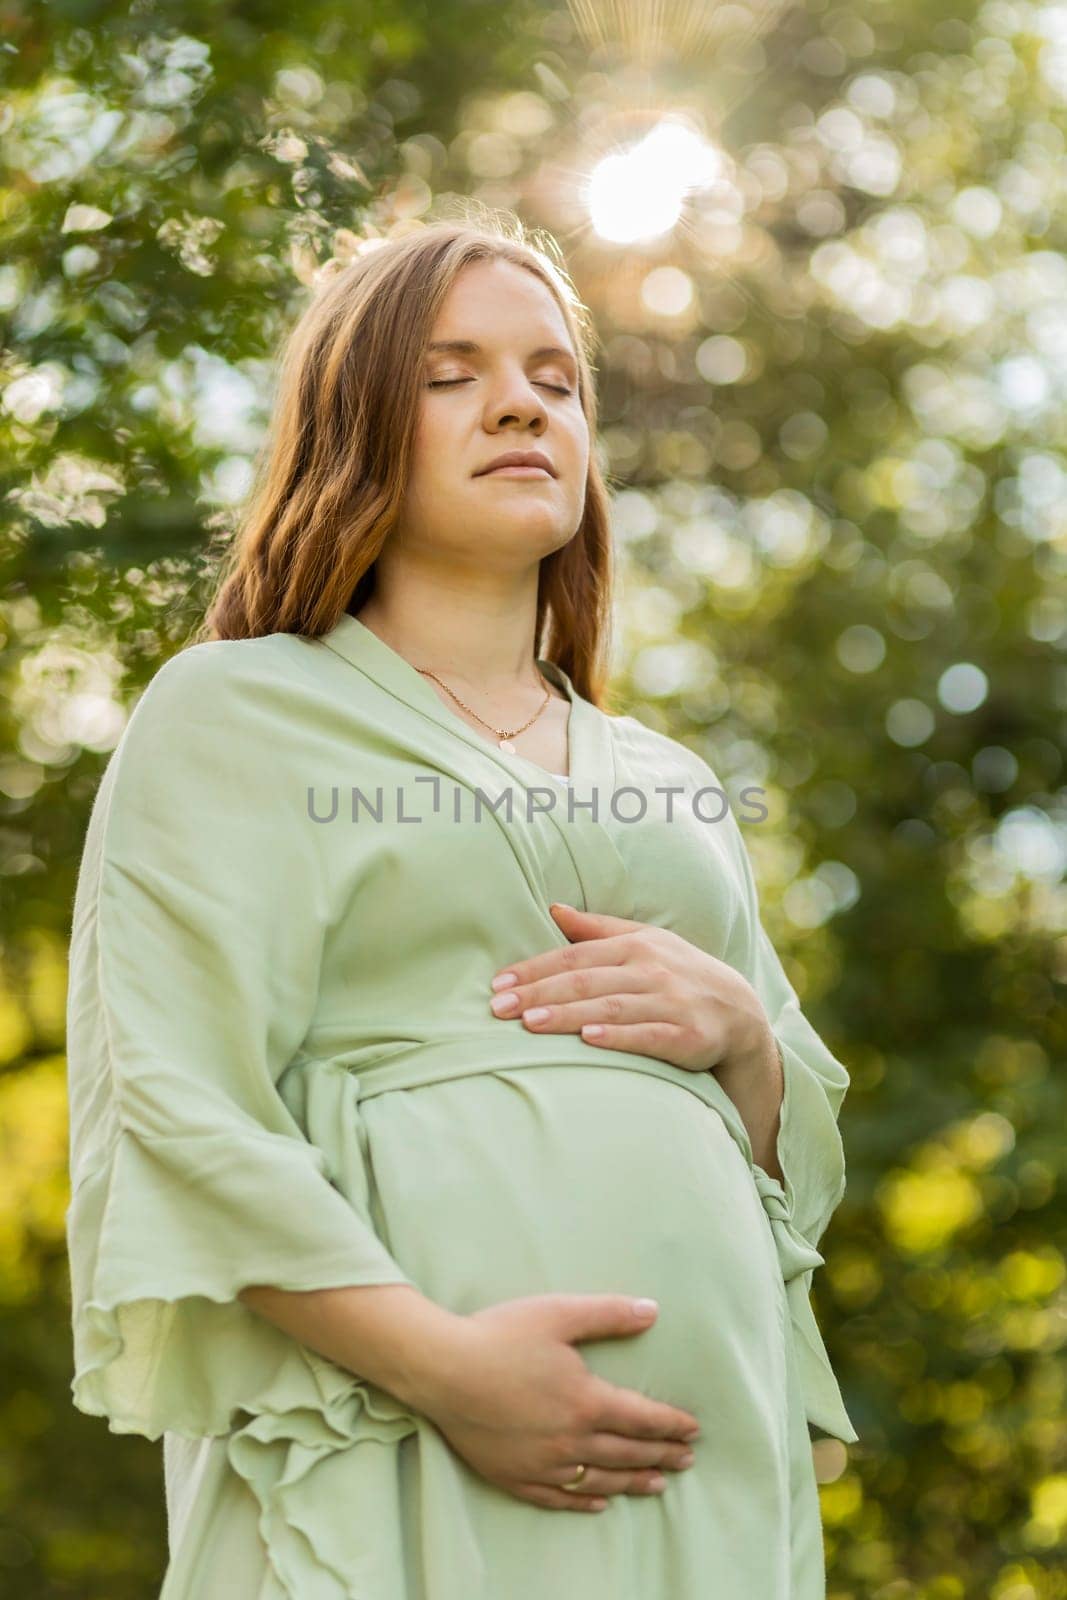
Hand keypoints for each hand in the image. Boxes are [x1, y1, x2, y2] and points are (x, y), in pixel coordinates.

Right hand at [413, 1293, 701, 1512]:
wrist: (441, 1370)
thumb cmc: (500, 1335)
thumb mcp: (558, 1313)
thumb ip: (608, 1314)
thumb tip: (653, 1310)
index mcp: (586, 1401)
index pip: (642, 1418)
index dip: (671, 1425)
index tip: (693, 1430)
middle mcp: (570, 1440)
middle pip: (628, 1453)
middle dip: (662, 1455)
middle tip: (686, 1461)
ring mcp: (543, 1464)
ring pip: (600, 1479)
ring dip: (633, 1481)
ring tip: (657, 1484)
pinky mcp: (516, 1476)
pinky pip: (560, 1497)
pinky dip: (586, 1501)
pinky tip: (600, 1502)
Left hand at [488, 903, 773, 1075]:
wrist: (739, 1011)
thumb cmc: (677, 973)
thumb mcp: (643, 942)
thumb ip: (596, 928)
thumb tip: (552, 909)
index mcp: (635, 945)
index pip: (574, 956)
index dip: (534, 969)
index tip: (498, 984)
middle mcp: (652, 969)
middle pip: (586, 981)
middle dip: (539, 993)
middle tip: (498, 1008)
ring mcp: (672, 1002)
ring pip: (611, 1007)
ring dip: (568, 1014)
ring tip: (529, 1023)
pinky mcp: (689, 1036)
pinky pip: (650, 1036)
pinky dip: (620, 1037)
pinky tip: (590, 1040)